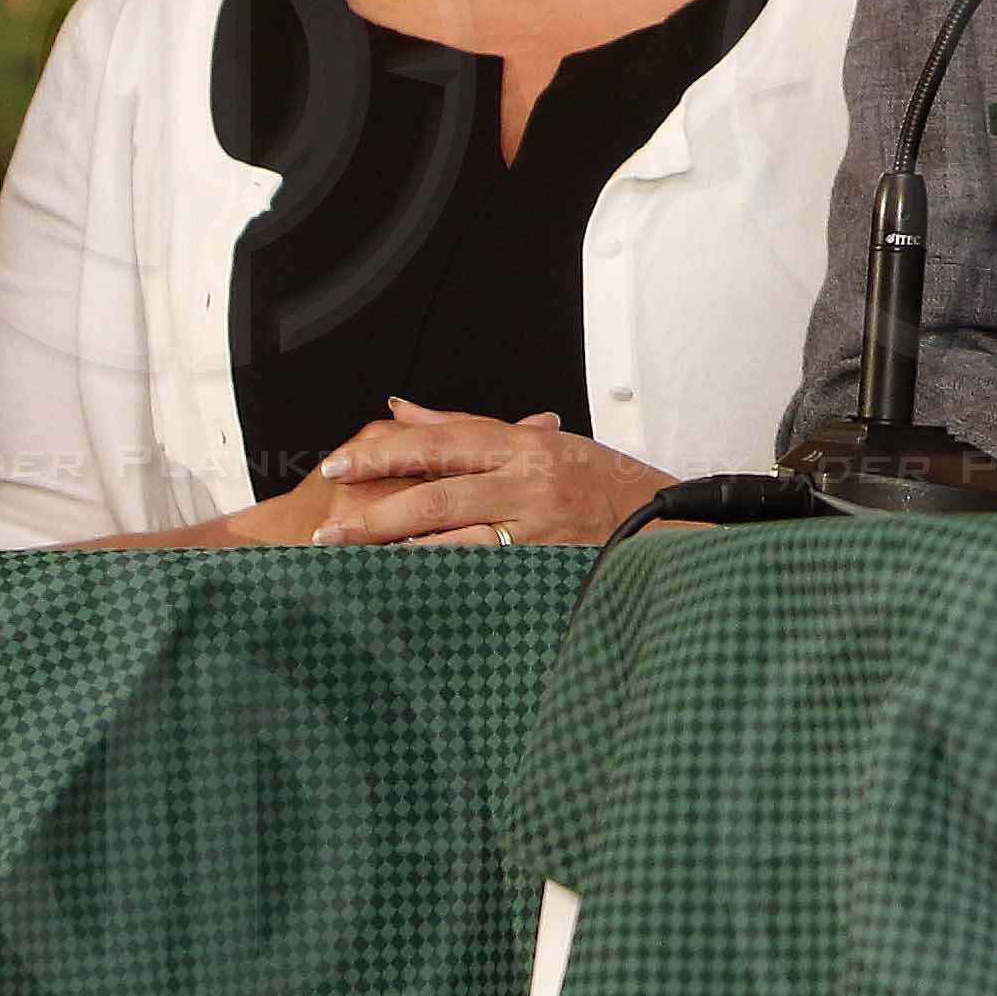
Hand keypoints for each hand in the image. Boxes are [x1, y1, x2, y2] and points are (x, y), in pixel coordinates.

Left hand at [300, 401, 671, 547]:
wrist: (668, 524)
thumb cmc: (601, 483)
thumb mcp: (542, 442)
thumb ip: (466, 428)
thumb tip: (399, 409)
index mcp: (523, 445)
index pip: (443, 443)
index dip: (386, 453)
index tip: (339, 466)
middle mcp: (529, 482)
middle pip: (438, 495)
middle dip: (377, 513)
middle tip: (329, 529)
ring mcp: (540, 529)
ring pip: (456, 540)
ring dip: (399, 553)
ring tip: (352, 562)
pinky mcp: (547, 567)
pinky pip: (484, 574)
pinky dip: (442, 577)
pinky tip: (407, 585)